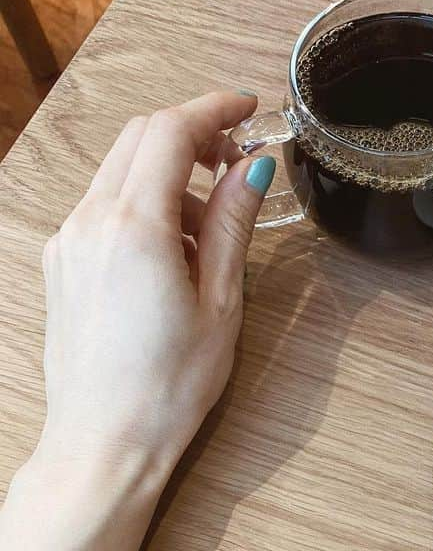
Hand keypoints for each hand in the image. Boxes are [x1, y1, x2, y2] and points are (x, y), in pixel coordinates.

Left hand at [38, 91, 274, 476]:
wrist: (104, 442)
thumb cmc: (167, 387)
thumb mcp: (221, 303)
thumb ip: (231, 224)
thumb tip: (252, 167)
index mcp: (134, 227)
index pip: (170, 130)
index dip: (213, 108)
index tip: (248, 108)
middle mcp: (90, 222)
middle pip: (139, 139)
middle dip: (191, 136)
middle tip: (237, 163)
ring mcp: (68, 241)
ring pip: (120, 173)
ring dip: (168, 178)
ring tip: (208, 235)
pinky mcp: (62, 264)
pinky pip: (103, 209)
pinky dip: (142, 208)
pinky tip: (172, 256)